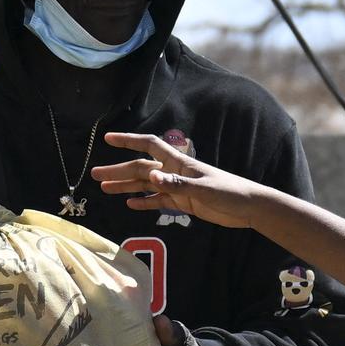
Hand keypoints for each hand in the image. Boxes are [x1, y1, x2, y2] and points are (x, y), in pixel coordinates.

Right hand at [94, 131, 273, 228]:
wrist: (250, 207)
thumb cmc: (230, 192)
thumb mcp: (202, 189)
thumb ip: (176, 183)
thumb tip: (150, 177)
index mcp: (179, 163)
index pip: (149, 145)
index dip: (129, 140)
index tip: (109, 138)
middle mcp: (175, 172)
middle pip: (141, 168)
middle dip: (118, 170)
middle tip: (95, 175)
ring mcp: (178, 188)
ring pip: (146, 185)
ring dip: (126, 186)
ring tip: (104, 189)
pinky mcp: (184, 203)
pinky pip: (158, 201)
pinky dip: (144, 202)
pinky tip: (130, 204)